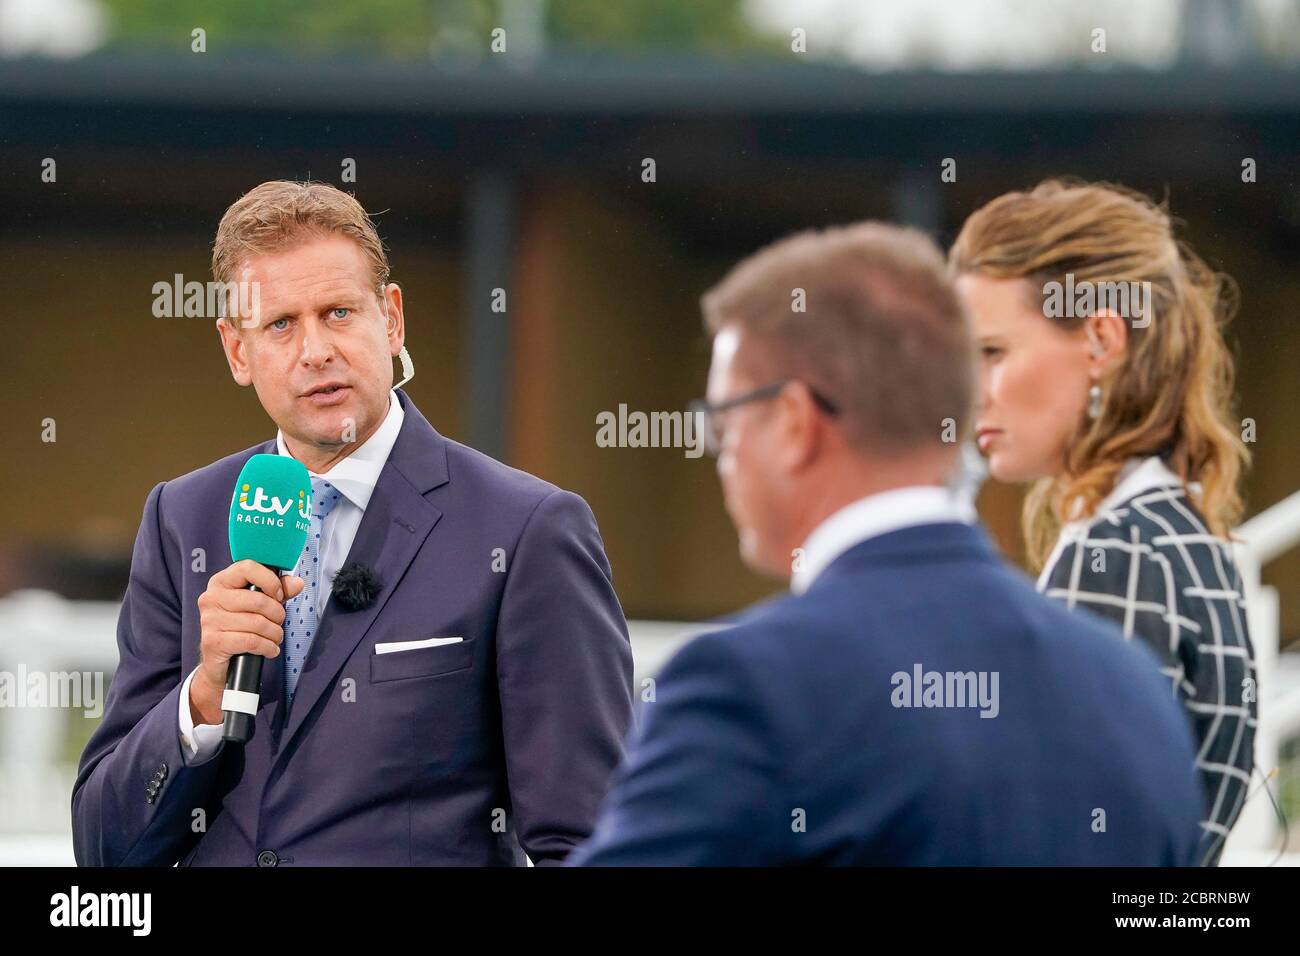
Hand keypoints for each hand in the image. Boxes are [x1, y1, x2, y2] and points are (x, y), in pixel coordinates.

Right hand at [190, 560, 304, 725]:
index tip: (278, 595)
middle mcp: (211, 598)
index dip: (270, 581)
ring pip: (257, 623)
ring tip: (275, 638)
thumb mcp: (260, 604)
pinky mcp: (212, 642)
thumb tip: (297, 583)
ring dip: (275, 634)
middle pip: (258, 600)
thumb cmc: (239, 627)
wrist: (219, 661)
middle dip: (277, 614)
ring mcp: (209, 620)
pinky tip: (270, 649)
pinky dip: (268, 647)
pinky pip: (251, 641)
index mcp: (221, 582)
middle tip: (278, 622)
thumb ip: (278, 590)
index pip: (247, 567)